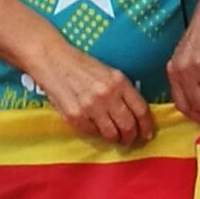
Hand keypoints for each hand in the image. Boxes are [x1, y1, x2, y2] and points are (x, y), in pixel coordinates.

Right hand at [33, 41, 153, 149]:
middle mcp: (107, 95)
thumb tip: (134, 115)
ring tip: (114, 138)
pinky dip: (95, 133)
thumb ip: (122, 91)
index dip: (147, 125)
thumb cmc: (80, 65)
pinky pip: (92, 133)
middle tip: (130, 140)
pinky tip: (94, 127)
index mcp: (119, 82)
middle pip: (128, 125)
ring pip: (111, 134)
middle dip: (132, 137)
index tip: (147, 133)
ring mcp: (91, 107)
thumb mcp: (108, 72)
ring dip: (115, 139)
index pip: (141, 110)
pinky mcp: (75, 116)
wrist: (52, 59)